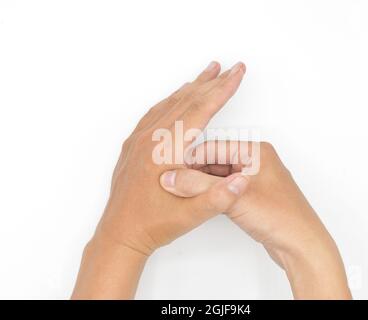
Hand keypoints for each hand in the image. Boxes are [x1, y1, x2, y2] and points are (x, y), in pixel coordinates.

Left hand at [72, 61, 250, 298]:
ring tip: (208, 74)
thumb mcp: (190, 216)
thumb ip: (218, 198)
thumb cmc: (151, 225)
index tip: (238, 73)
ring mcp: (139, 140)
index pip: (200, 110)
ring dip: (192, 87)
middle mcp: (149, 139)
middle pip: (186, 101)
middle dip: (212, 82)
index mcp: (164, 150)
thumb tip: (243, 179)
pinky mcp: (134, 146)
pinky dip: (172, 100)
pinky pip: (155, 113)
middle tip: (230, 67)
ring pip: (170, 103)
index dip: (223, 90)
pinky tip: (177, 97)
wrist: (119, 234)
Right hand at [159, 141, 351, 298]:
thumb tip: (171, 178)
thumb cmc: (280, 217)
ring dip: (203, 185)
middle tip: (173, 183)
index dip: (190, 158)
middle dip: (195, 173)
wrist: (302, 246)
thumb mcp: (233, 198)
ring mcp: (255, 180)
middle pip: (216, 161)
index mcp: (255, 151)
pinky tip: (200, 202)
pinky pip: (227, 190)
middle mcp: (256, 161)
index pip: (213, 147)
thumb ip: (198, 186)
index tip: (170, 169)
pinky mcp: (253, 196)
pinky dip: (213, 195)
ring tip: (182, 193)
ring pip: (220, 177)